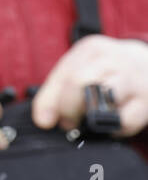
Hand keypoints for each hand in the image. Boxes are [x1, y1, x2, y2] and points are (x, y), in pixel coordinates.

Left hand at [33, 35, 147, 136]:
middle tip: (68, 122)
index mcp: (92, 50)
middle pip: (81, 82)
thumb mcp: (77, 70)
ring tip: (87, 123)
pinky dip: (113, 129)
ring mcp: (133, 81)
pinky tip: (109, 125)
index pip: (66, 76)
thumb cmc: (105, 70)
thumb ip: (53, 93)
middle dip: (68, 108)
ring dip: (89, 118)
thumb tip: (43, 120)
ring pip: (105, 98)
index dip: (51, 102)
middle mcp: (114, 61)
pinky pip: (126, 121)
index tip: (45, 121)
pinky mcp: (147, 102)